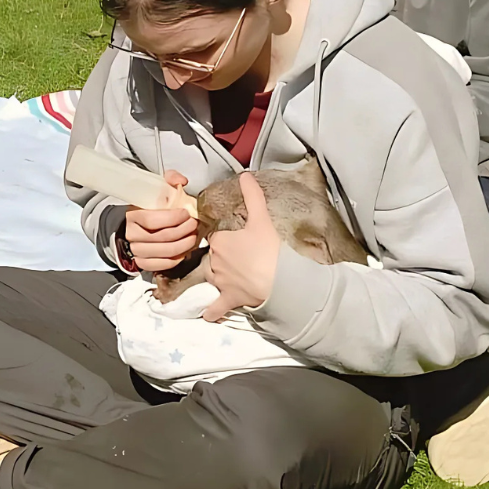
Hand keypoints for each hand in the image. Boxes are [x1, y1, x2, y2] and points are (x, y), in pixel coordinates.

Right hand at [122, 169, 199, 273]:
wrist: (134, 225)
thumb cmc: (149, 207)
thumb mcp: (157, 189)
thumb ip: (170, 179)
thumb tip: (182, 181)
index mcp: (133, 215)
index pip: (153, 220)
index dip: (173, 218)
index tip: (186, 213)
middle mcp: (132, 235)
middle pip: (162, 237)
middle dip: (184, 231)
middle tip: (194, 224)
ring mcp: (137, 250)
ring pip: (165, 252)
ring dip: (184, 245)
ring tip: (193, 237)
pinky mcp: (143, 263)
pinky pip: (162, 265)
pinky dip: (177, 259)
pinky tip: (185, 250)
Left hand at [200, 172, 280, 321]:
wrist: (278, 281)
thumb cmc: (269, 249)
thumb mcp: (261, 219)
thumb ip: (253, 196)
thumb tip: (245, 174)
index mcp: (219, 242)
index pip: (214, 237)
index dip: (223, 237)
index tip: (233, 239)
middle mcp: (214, 262)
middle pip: (213, 257)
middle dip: (222, 257)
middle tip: (239, 257)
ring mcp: (220, 282)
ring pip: (212, 278)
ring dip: (217, 278)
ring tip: (229, 278)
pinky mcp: (228, 299)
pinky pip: (215, 307)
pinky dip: (212, 311)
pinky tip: (209, 314)